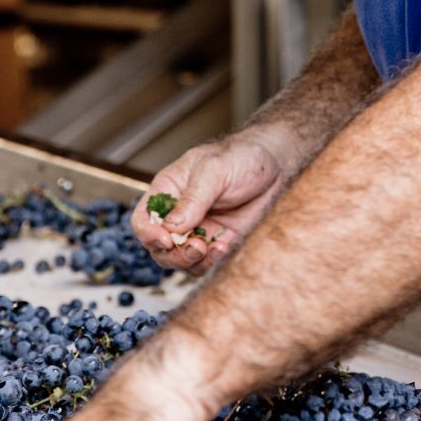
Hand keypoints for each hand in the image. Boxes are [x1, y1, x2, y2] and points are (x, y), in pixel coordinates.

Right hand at [131, 129, 296, 275]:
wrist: (278, 165)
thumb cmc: (242, 156)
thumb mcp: (214, 170)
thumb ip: (193, 199)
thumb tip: (172, 227)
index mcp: (168, 192)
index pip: (143, 220)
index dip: (149, 234)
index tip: (167, 239)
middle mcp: (179, 215)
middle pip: (159, 248)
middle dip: (174, 254)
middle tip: (196, 247)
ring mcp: (199, 231)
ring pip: (181, 261)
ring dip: (193, 261)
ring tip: (214, 247)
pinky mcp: (220, 243)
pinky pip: (207, 264)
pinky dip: (213, 262)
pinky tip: (226, 245)